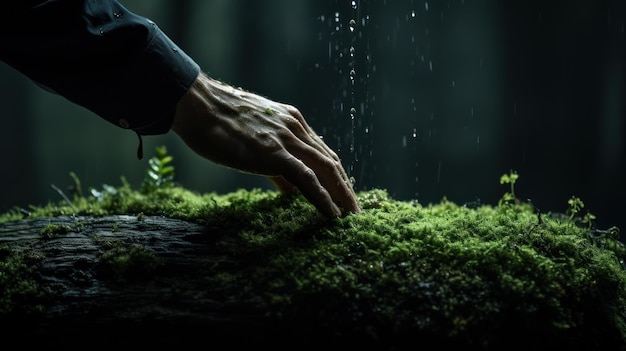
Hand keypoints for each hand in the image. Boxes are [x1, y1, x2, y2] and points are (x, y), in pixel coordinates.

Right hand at [171, 73, 360, 217]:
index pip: (322, 152)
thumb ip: (274, 161)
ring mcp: (286, 139)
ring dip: (343, 196)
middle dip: (346, 188)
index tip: (344, 194)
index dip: (336, 175)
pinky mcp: (274, 153)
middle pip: (331, 162)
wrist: (197, 104)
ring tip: (351, 217)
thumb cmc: (216, 120)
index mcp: (291, 121)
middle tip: (355, 211)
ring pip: (326, 170)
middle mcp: (295, 127)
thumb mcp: (253, 136)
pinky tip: (332, 215)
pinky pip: (307, 179)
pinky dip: (323, 198)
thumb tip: (289, 187)